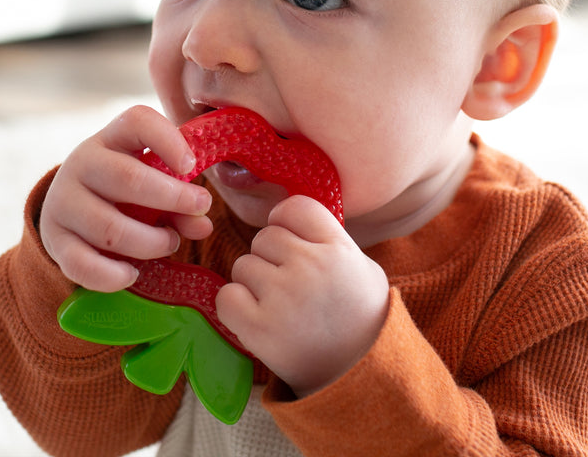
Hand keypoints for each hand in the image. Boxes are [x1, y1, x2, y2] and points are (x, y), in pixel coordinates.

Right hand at [40, 105, 213, 291]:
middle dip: (173, 198)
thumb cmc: (125, 187)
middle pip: (129, 178)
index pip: (138, 121)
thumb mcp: (153, 180)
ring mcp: (63, 202)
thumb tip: (202, 224)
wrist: (71, 206)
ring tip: (170, 242)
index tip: (192, 166)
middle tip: (199, 210)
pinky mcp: (54, 240)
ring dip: (151, 243)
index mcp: (111, 137)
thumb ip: (181, 199)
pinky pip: (83, 265)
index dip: (169, 141)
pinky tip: (133, 273)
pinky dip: (114, 275)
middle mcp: (82, 163)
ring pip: (111, 229)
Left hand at [216, 195, 388, 396]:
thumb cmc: (360, 317)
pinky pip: (226, 296)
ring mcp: (283, 296)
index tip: (292, 242)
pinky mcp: (259, 328)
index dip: (286, 222)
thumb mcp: (360, 265)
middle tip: (290, 285)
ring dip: (254, 283)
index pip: (294, 208)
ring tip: (279, 306)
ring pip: (243, 264)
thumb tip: (287, 218)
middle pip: (264, 236)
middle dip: (271, 257)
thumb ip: (326, 238)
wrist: (361, 378)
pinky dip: (235, 306)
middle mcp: (310, 266)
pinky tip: (257, 318)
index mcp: (338, 247)